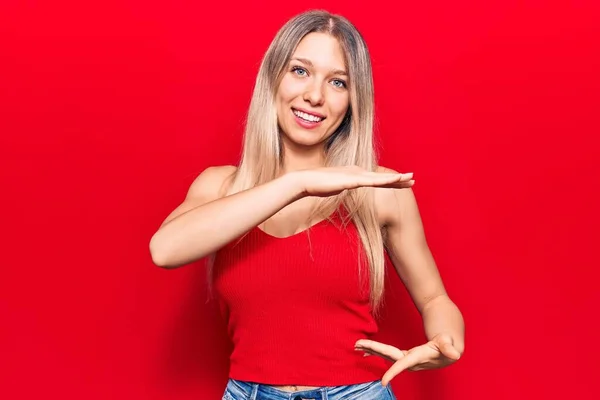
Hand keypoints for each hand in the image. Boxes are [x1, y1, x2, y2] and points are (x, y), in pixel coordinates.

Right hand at [293, 166, 413, 197]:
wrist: (305, 181)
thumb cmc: (316, 186)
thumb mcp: (333, 188)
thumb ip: (341, 188)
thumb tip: (343, 191)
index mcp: (354, 174)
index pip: (375, 180)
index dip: (389, 181)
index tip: (401, 183)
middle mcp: (357, 172)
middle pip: (381, 177)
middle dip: (398, 179)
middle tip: (413, 179)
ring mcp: (355, 175)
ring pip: (380, 177)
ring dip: (397, 178)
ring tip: (411, 179)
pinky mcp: (352, 179)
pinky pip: (372, 181)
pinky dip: (385, 180)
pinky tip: (396, 179)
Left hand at [355, 333, 461, 385]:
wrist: (452, 347)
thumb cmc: (450, 341)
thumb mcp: (449, 341)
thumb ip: (449, 347)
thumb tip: (454, 354)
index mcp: (421, 356)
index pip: (404, 364)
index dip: (394, 372)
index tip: (382, 381)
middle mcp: (412, 361)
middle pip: (389, 356)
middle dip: (373, 350)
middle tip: (357, 344)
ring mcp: (408, 359)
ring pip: (387, 355)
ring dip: (372, 350)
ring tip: (357, 346)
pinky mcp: (406, 357)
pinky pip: (389, 355)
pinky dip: (378, 351)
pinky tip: (367, 351)